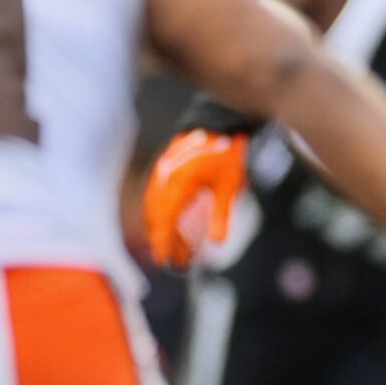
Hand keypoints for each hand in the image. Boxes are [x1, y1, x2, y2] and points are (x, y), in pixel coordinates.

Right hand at [143, 129, 247, 266]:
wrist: (221, 123)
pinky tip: (175, 226)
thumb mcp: (229, 187)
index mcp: (179, 183)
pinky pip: (158, 196)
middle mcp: (164, 177)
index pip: (165, 220)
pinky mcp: (164, 169)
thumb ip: (221, 216)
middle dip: (164, 239)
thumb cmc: (227, 154)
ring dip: (165, 228)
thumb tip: (216, 243)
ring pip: (155, 207)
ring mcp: (162, 172)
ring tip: (180, 248)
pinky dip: (164, 213)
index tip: (164, 260)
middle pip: (156, 215)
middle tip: (176, 260)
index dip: (163, 242)